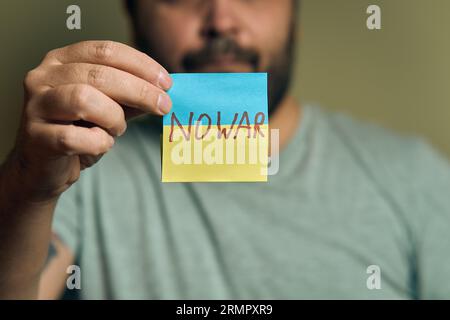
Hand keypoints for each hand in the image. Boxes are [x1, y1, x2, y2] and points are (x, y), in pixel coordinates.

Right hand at [9, 40, 171, 202]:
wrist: (45, 167)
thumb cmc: (79, 131)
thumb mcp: (109, 108)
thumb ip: (131, 96)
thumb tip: (164, 91)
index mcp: (63, 60)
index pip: (106, 51)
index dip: (141, 65)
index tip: (166, 82)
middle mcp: (44, 76)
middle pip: (99, 74)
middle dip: (140, 90)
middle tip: (164, 105)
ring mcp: (36, 105)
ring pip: (84, 100)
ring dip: (113, 117)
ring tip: (117, 129)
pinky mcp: (35, 136)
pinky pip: (75, 137)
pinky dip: (98, 143)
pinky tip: (100, 144)